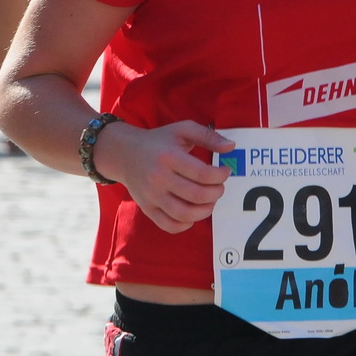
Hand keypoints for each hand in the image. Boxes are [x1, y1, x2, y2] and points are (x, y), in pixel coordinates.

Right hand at [92, 120, 233, 234]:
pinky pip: (170, 225)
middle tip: (219, 187)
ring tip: (209, 201)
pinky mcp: (147, 209)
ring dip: (205, 210)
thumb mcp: (182, 130)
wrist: (125, 154)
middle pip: (198, 195)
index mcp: (169, 157)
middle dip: (217, 193)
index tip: (225, 171)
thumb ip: (208, 136)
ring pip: (185, 214)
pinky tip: (193, 213)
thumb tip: (231, 146)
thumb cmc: (158, 141)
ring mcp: (152, 196)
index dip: (221, 176)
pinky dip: (186, 224)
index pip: (203, 174)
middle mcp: (159, 178)